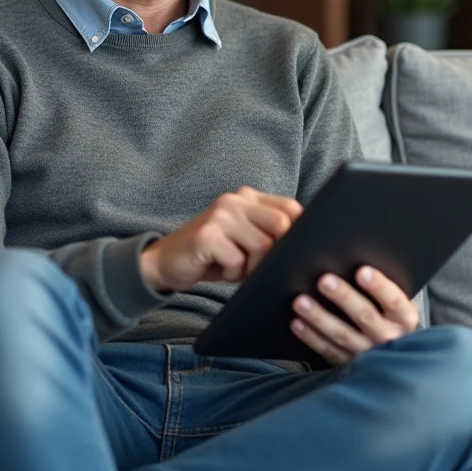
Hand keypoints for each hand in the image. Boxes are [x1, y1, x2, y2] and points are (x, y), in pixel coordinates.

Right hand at [140, 187, 302, 292]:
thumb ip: (269, 232)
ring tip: (236, 267)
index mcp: (248, 197)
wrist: (165, 262)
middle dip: (275, 254)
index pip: (290, 207)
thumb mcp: (244, 239)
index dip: (298, 231)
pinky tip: (218, 268)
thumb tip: (306, 244)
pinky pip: (237, 260)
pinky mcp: (207, 235)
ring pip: (262, 246)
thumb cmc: (212, 256)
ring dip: (252, 267)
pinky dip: (232, 273)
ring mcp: (220, 215)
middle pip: (281, 225)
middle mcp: (235, 200)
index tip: (290, 252)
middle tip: (257, 267)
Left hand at [291, 266, 418, 365]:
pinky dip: (312, 337)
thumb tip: (357, 264)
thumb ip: (382, 290)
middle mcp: (389, 337)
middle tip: (324, 281)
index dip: (379, 286)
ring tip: (301, 302)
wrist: (396, 359)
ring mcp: (368, 353)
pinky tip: (298, 324)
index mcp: (404, 318)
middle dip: (343, 297)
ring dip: (320, 317)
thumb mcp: (397, 307)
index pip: (394, 300)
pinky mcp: (350, 365)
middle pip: (365, 315)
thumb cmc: (392, 322)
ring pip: (342, 335)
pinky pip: (329, 351)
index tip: (362, 271)